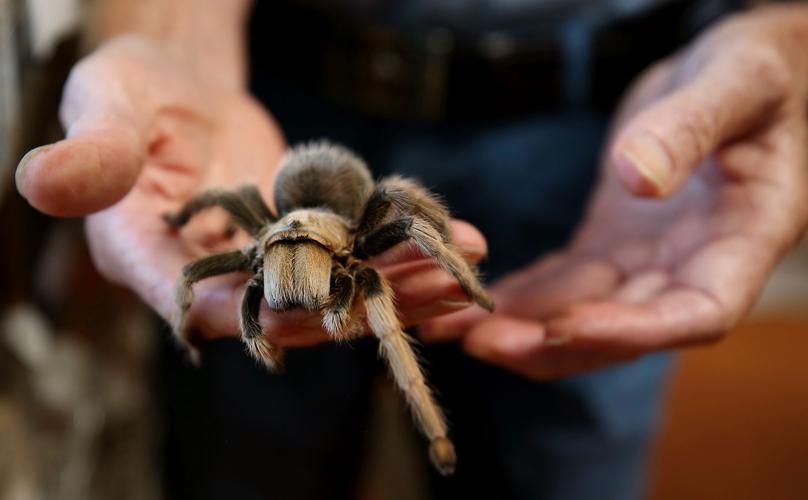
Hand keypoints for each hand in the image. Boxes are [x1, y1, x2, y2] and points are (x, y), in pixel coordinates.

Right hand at [15, 36, 486, 347]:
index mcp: (149, 259)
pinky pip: (354, 251)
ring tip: (465, 269)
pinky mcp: (303, 237)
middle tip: (435, 296)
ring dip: (400, 282)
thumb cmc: (133, 89)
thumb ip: (92, 150)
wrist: (182, 82)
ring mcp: (263, 260)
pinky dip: (402, 247)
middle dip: (361, 308)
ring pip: (335, 286)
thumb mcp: (108, 105)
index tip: (328, 318)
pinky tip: (461, 239)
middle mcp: (211, 274)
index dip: (261, 317)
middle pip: (287, 308)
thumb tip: (43, 183)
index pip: (202, 304)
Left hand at [423, 6, 807, 378]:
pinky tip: (471, 300)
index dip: (632, 331)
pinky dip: (520, 295)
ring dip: (522, 328)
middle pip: (626, 329)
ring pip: (584, 312)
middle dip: (553, 343)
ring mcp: (649, 259)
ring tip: (456, 328)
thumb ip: (690, 127)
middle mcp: (696, 265)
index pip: (696, 313)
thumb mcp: (737, 82)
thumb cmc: (757, 73)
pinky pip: (563, 282)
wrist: (736, 72)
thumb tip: (636, 177)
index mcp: (746, 240)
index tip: (564, 325)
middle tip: (482, 342)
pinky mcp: (612, 242)